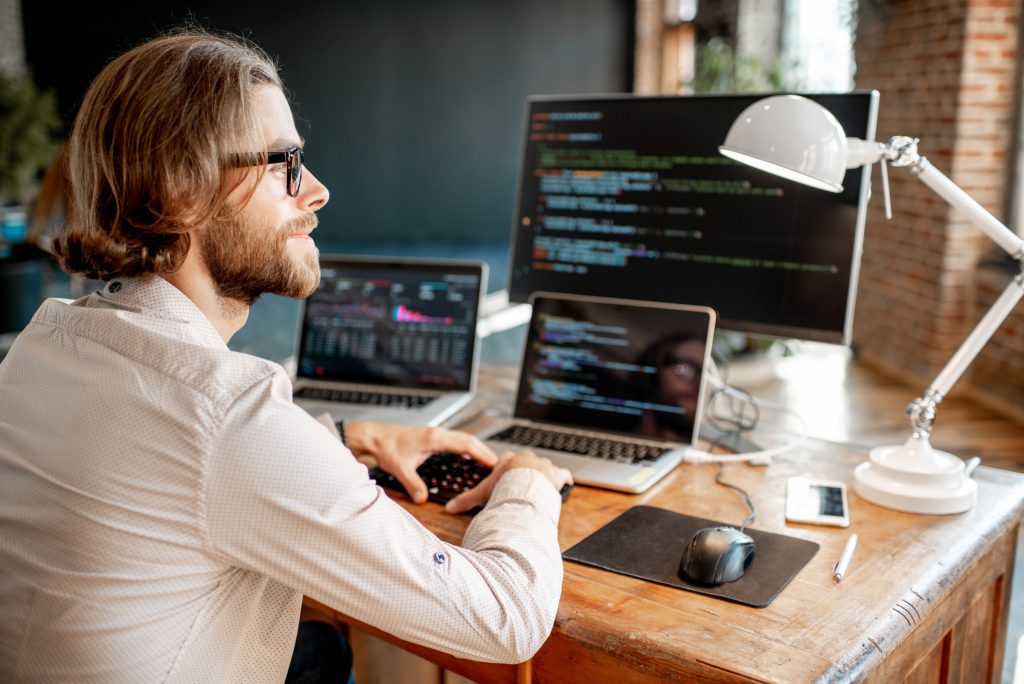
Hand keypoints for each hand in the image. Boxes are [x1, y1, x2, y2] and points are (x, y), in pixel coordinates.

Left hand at [344, 421, 496, 503]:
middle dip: (484, 452)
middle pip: (468, 440)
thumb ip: (413, 485)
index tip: (493, 464)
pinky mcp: (431, 437)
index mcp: (434, 438)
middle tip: (496, 465)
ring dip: (475, 449)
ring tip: (486, 462)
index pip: (465, 444)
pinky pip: (455, 440)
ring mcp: (435, 434)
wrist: (374, 436)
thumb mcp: (400, 469)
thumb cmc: (386, 447)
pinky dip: (465, 448)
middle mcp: (437, 433)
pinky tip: (466, 457)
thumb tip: (423, 500)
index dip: (481, 454)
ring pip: (462, 438)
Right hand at [445, 451, 572, 513]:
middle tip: (522, 484)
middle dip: (525, 470)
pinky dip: (563, 479)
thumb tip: (449, 508)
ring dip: (542, 476)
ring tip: (539, 488)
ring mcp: (542, 464)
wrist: (525, 486)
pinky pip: (563, 474)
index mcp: (509, 460)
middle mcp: (526, 458)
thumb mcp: (482, 494)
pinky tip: (564, 484)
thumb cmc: (504, 487)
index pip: (506, 460)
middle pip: (526, 461)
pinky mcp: (556, 473)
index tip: (506, 477)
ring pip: (543, 467)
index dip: (506, 469)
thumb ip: (466, 500)